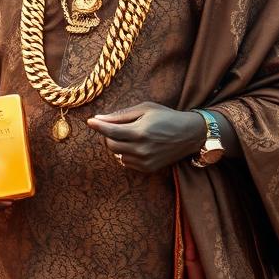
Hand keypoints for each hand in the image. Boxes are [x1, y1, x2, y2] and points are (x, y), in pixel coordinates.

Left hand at [86, 102, 203, 172]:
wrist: (189, 134)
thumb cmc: (166, 117)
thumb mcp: (145, 109)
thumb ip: (121, 115)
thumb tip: (100, 118)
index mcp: (140, 132)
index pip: (111, 132)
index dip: (98, 126)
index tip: (90, 121)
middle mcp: (142, 149)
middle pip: (110, 145)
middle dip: (107, 135)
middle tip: (112, 126)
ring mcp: (145, 161)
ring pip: (117, 155)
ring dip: (116, 144)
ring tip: (128, 134)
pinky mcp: (148, 169)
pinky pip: (126, 162)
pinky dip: (125, 153)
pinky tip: (135, 145)